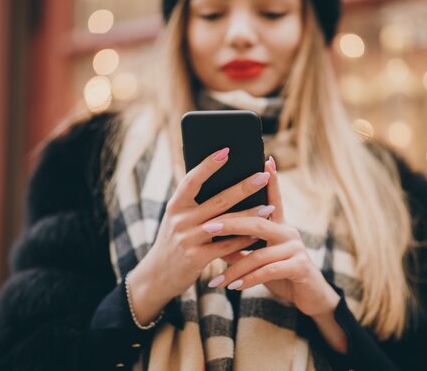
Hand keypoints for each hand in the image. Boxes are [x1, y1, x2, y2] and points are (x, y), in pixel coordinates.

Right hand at [128, 147, 271, 322]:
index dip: (208, 165)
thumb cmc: (175, 241)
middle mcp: (179, 220)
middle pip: (217, 200)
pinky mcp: (196, 258)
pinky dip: (244, 239)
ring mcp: (187, 239)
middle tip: (263, 176)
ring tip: (270, 206)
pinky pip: (226, 246)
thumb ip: (195, 204)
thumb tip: (228, 182)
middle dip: (243, 187)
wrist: (156, 276)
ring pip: (225, 224)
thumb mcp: (178, 219)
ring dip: (250, 214)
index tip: (226, 150)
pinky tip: (259, 233)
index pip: (191, 180)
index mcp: (175, 205)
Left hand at [207, 157, 340, 317]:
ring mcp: (296, 248)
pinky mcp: (300, 267)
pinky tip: (234, 286)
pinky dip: (249, 280)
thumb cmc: (281, 274)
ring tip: (216, 279)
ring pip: (259, 254)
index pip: (272, 199)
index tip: (265, 160)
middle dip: (230, 224)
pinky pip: (269, 271)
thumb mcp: (258, 258)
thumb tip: (211, 234)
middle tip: (206, 227)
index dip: (270, 180)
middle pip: (257, 222)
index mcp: (280, 225)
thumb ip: (239, 245)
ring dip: (235, 268)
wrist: (310, 297)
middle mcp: (289, 232)